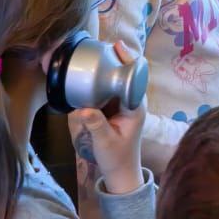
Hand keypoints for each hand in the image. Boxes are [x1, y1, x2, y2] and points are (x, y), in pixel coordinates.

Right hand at [70, 43, 145, 195]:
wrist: (120, 172)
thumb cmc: (116, 158)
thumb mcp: (104, 142)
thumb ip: (95, 125)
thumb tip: (83, 109)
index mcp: (135, 106)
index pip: (135, 76)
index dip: (127, 59)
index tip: (115, 46)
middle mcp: (132, 101)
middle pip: (127, 72)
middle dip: (116, 57)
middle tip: (99, 45)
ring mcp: (124, 103)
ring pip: (118, 79)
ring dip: (108, 67)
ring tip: (93, 53)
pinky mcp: (115, 108)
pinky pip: (110, 89)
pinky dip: (101, 80)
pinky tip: (89, 73)